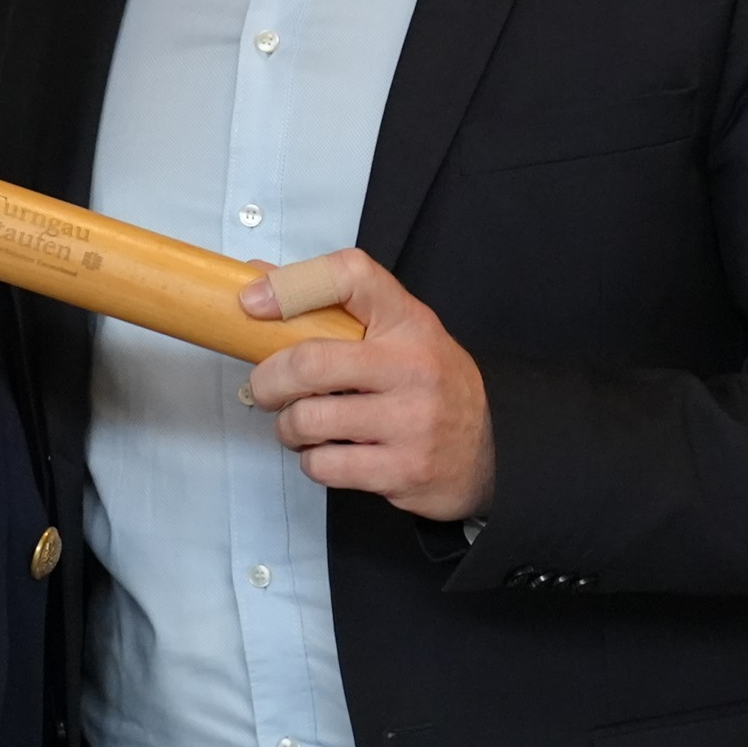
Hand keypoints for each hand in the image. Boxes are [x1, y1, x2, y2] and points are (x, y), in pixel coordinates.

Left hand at [238, 250, 493, 523]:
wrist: (495, 446)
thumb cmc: (431, 382)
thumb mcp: (398, 329)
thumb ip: (334, 304)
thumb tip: (257, 280)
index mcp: (408, 321)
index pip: (351, 276)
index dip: (291, 284)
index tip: (252, 302)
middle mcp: (413, 367)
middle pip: (310, 362)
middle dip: (268, 380)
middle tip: (265, 388)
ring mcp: (411, 422)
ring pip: (309, 421)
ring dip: (288, 427)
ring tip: (301, 425)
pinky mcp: (403, 470)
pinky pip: (325, 466)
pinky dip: (313, 461)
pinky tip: (330, 453)